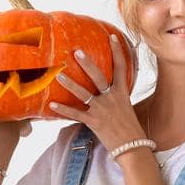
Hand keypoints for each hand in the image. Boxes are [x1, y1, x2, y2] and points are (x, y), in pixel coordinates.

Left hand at [48, 33, 145, 152]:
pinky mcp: (94, 122)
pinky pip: (76, 114)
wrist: (133, 147)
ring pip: (84, 93)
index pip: (121, 68)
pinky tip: (52, 105)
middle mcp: (112, 98)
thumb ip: (117, 97)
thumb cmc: (130, 129)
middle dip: (87, 64)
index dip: (118, 52)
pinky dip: (63, 110)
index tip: (113, 37)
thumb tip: (111, 90)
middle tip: (77, 52)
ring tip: (59, 75)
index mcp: (121, 93)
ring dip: (70, 84)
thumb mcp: (127, 108)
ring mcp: (102, 110)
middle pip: (99, 77)